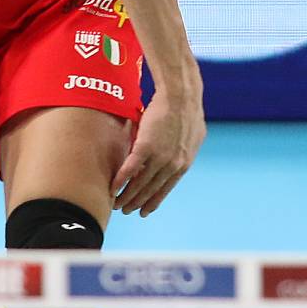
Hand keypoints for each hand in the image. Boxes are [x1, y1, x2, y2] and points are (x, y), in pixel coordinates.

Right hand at [112, 93, 205, 216]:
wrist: (181, 96)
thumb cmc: (188, 111)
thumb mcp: (193, 137)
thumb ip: (184, 151)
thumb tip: (182, 156)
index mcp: (183, 164)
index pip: (166, 189)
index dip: (154, 201)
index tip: (144, 211)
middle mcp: (172, 165)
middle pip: (151, 189)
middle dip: (137, 203)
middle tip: (126, 211)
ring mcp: (159, 156)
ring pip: (140, 182)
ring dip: (127, 196)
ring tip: (117, 204)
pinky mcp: (146, 146)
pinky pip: (131, 168)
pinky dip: (121, 180)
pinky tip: (113, 188)